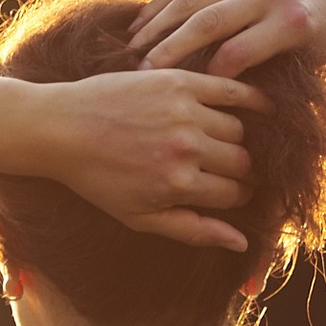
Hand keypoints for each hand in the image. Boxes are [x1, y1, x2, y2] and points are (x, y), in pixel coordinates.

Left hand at [24, 66, 267, 248]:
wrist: (62, 128)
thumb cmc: (99, 181)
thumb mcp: (141, 217)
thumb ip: (193, 230)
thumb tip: (242, 243)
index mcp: (178, 185)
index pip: (235, 194)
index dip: (237, 196)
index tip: (231, 192)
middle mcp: (186, 148)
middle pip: (242, 163)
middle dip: (241, 171)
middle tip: (230, 169)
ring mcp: (184, 112)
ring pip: (238, 130)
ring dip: (237, 139)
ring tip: (225, 142)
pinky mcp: (179, 82)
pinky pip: (231, 91)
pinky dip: (252, 99)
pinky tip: (262, 107)